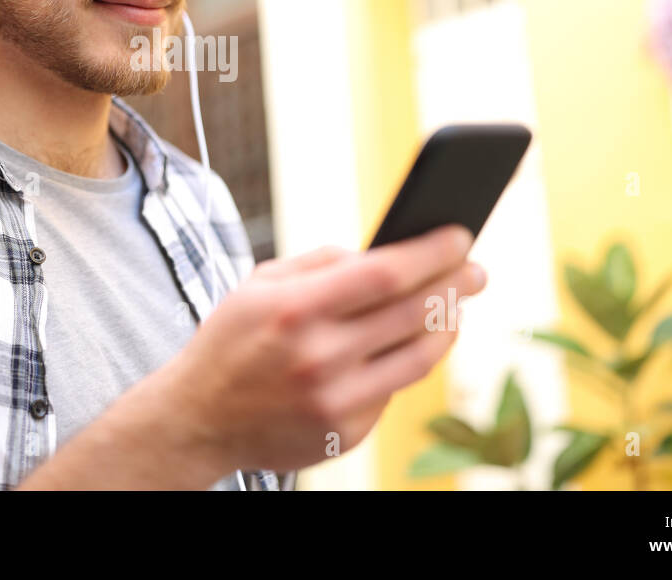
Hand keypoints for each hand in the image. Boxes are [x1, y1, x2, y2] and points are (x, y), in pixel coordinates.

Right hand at [157, 224, 485, 473]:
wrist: (197, 418)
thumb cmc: (231, 341)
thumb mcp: (260, 284)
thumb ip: (321, 263)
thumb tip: (384, 253)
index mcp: (296, 309)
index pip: (385, 273)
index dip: (431, 253)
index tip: (459, 237)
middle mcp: (319, 357)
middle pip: (414, 313)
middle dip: (455, 285)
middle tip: (474, 269)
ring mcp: (335, 401)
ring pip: (419, 358)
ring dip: (446, 327)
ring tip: (454, 306)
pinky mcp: (345, 434)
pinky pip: (394, 390)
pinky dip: (408, 362)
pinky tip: (413, 344)